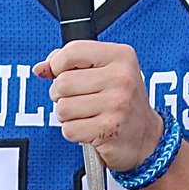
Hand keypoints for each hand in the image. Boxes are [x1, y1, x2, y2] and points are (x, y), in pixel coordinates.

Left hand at [34, 41, 163, 171]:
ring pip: (62, 108)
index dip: (58, 65)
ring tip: (86, 115)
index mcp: (120, 56)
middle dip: (61, 96)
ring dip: (67, 116)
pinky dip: (74, 132)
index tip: (64, 74)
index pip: (71, 51)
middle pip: (62, 83)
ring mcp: (117, 104)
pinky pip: (69, 129)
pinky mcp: (109, 129)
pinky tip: (90, 129)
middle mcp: (122, 77)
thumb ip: (71, 63)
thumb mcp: (104, 71)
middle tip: (80, 100)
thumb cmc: (121, 101)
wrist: (147, 138)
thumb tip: (41, 68)